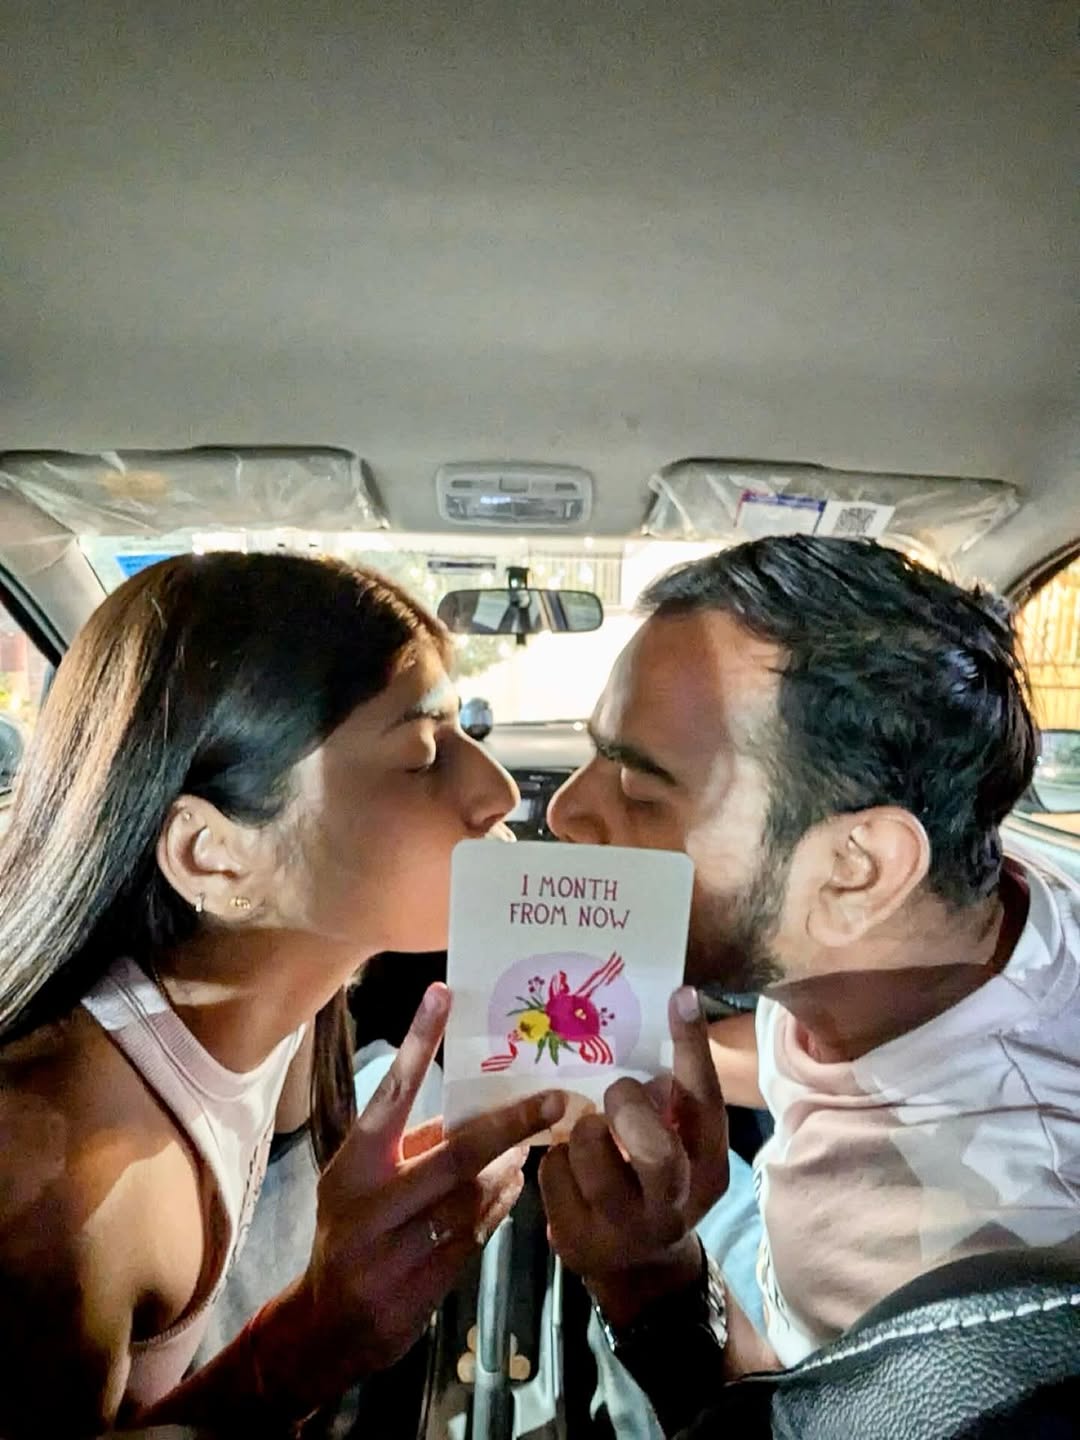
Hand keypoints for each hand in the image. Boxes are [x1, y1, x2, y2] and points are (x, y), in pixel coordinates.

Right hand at [282, 983, 566, 1400]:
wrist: (326, 1325)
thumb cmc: (353, 1230)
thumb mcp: (364, 1180)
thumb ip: (409, 1145)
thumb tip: (474, 1106)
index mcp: (354, 1164)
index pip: (389, 1092)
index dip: (416, 1041)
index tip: (443, 992)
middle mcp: (370, 1204)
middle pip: (455, 1154)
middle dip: (510, 1125)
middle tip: (552, 1098)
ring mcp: (393, 1251)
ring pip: (475, 1197)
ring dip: (513, 1169)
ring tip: (537, 1142)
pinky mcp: (418, 1288)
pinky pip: (475, 1237)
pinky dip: (501, 1207)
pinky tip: (515, 1187)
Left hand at [538, 986, 728, 1324]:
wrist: (640, 1269)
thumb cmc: (658, 1181)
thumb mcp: (680, 1147)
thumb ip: (673, 1101)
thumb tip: (661, 1019)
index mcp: (706, 1168)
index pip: (705, 1102)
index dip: (692, 1048)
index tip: (679, 996)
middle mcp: (673, 1203)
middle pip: (653, 1147)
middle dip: (625, 1105)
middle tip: (616, 1094)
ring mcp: (624, 1228)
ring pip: (589, 1149)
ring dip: (583, 1129)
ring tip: (591, 1136)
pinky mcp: (577, 1241)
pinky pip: (553, 1171)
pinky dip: (557, 1160)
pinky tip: (572, 1171)